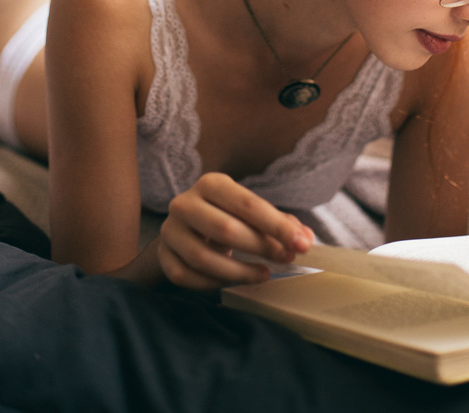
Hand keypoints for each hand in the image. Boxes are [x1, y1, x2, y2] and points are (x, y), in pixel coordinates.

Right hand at [157, 172, 314, 290]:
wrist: (185, 227)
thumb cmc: (225, 216)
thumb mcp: (249, 212)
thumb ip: (279, 223)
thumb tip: (305, 239)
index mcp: (211, 184)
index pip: (247, 203)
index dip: (277, 225)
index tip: (302, 244)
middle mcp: (185, 203)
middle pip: (225, 229)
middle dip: (261, 247)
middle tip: (286, 259)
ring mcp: (171, 231)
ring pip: (203, 258)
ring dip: (239, 272)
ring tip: (264, 275)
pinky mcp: (163, 256)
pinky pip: (187, 277)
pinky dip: (213, 284)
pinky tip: (232, 282)